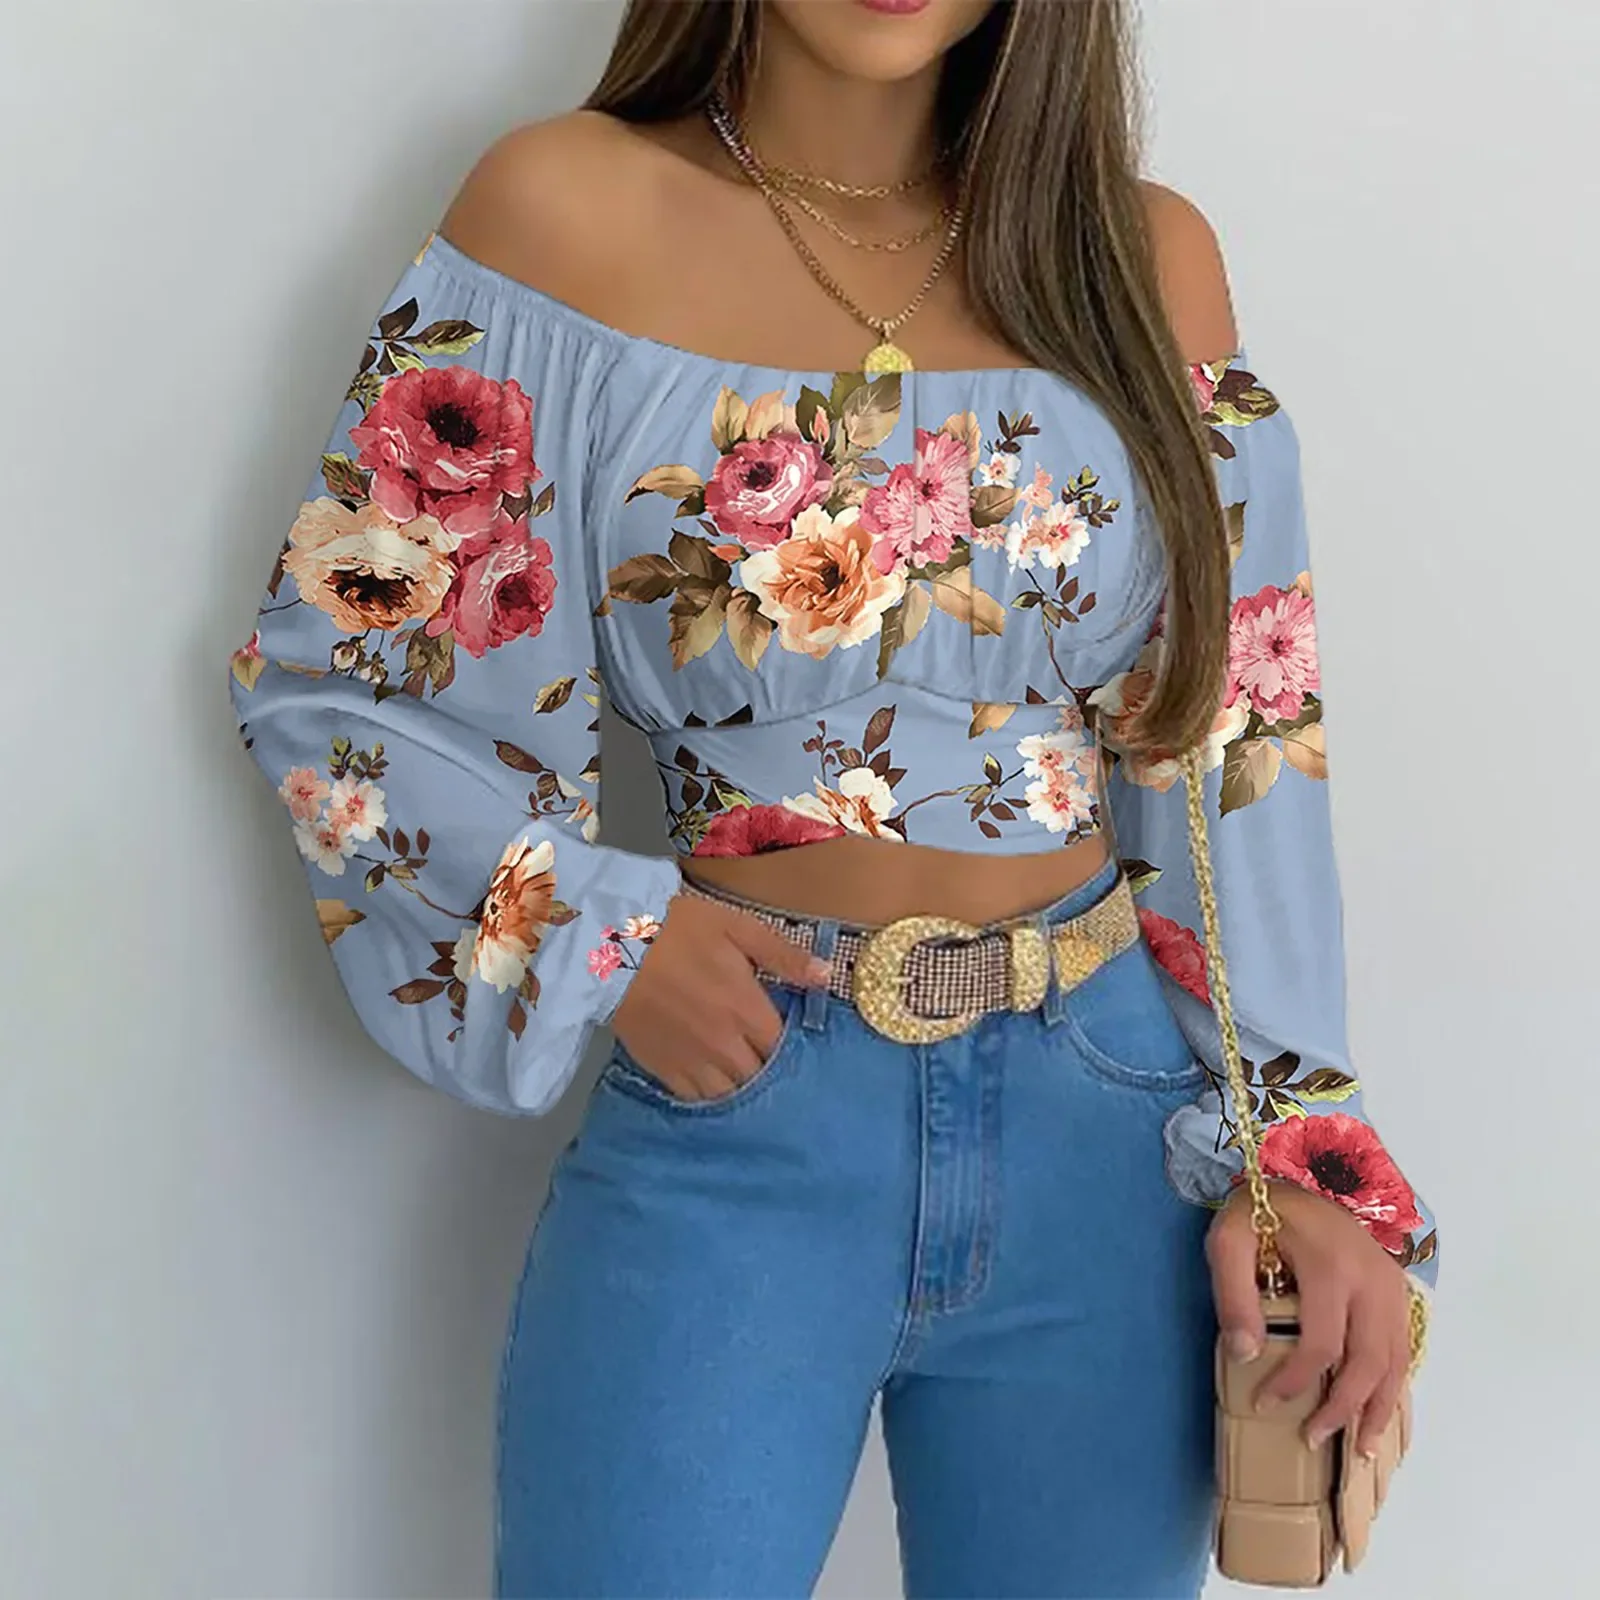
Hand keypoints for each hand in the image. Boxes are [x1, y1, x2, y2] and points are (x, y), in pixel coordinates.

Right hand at [610, 891, 829, 1101]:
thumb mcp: (738, 928)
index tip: (782, 1034)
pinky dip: (707, 1093)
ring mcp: (691, 1061)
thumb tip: (827, 977)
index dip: (786, 1044)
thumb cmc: (679, 929)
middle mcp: (723, 1044)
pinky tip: (710, 1079)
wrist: (610, 944)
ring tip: (739, 1070)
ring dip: (739, 1085)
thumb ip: (784, 955)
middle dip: (766, 1068)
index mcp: (746, 1009)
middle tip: (761, 1053)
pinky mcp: (661, 1068)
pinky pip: (694, 1097)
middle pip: (759, 1077)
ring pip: (729, 1094)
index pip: (782, 1047)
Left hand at [1208, 1180, 1411, 1459]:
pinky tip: (1381, 1411)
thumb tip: (1245, 1355)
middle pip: (1368, 1361)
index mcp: (1331, 1267)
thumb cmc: (1260, 1208)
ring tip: (1360, 1448)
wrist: (1301, 1172)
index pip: (1321, 1345)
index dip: (1296, 1382)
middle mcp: (1371, 1280)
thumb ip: (1233, 1294)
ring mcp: (1391, 1284)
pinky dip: (1395, 1385)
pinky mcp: (1397, 1288)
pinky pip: (1403, 1347)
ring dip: (1379, 1408)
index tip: (1265, 1404)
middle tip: (1312, 1438)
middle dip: (1343, 1409)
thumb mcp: (1229, 1240)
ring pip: (1395, 1360)